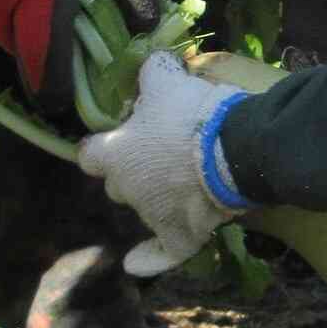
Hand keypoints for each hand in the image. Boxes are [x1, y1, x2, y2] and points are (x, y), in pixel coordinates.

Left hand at [77, 52, 249, 275]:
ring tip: (186, 182)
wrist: (236, 149)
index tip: (122, 137)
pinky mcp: (180, 236)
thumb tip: (149, 62)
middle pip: (119, 184)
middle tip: (164, 152)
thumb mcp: (166, 80)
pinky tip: (134, 264)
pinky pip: (160, 254)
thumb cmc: (193, 113)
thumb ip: (150, 72)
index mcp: (115, 154)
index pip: (90, 154)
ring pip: (145, 209)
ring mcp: (152, 216)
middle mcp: (126, 189)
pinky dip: (148, 259)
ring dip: (158, 198)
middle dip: (135, 171)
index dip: (104, 145)